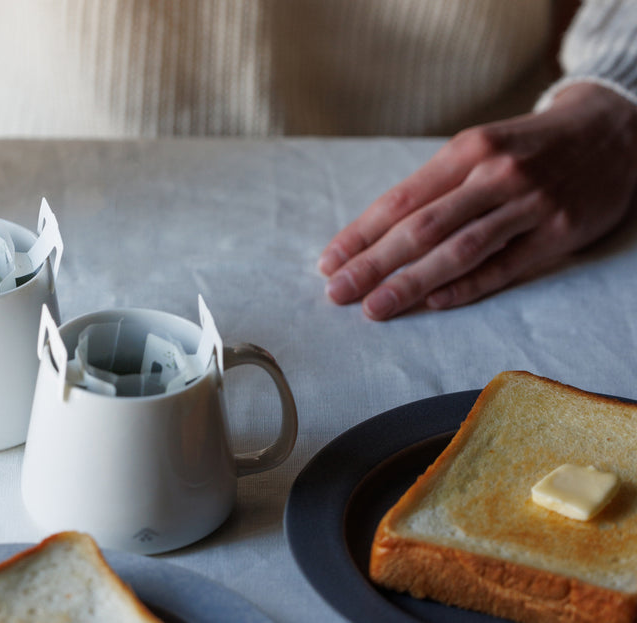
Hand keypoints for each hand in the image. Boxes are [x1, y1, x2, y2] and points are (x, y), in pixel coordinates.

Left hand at [318, 82, 636, 319]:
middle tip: (338, 292)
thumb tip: (375, 235)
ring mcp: (530, 205)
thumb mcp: (479, 149)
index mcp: (467, 151)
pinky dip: (466, 288)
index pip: (401, 200)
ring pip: (459, 251)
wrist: (611, 130)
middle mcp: (496, 175)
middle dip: (373, 264)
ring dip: (411, 283)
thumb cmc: (527, 146)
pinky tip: (432, 304)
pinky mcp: (558, 233)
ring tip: (374, 307)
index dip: (361, 235)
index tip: (329, 262)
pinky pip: (504, 267)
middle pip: (421, 228)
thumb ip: (434, 187)